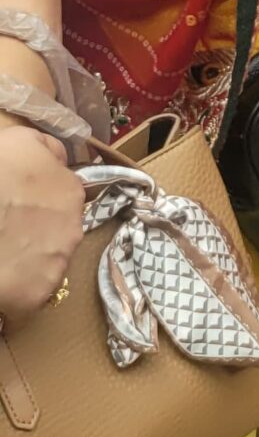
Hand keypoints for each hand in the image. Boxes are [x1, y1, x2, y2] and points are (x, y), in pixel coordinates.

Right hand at [0, 123, 85, 316]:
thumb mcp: (20, 141)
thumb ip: (48, 148)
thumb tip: (60, 158)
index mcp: (70, 190)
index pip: (62, 196)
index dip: (36, 201)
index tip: (14, 204)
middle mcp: (74, 226)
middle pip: (56, 231)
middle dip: (34, 232)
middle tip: (5, 230)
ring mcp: (57, 263)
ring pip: (44, 263)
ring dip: (26, 260)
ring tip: (1, 255)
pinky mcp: (36, 295)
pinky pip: (28, 295)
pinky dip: (15, 289)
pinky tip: (0, 277)